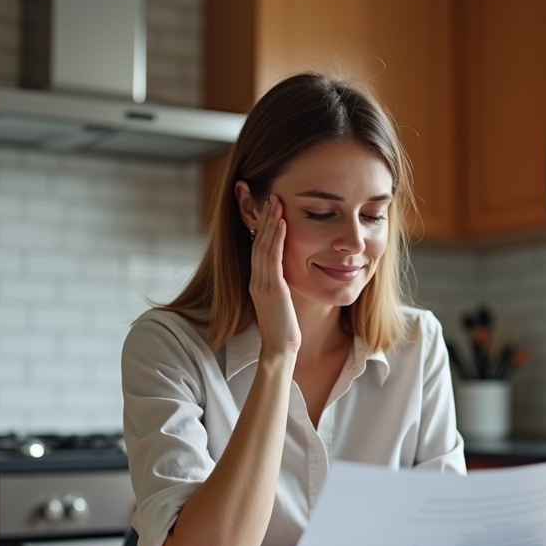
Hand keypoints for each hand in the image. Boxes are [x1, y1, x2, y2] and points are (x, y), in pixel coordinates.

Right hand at [249, 195, 300, 356]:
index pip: (258, 249)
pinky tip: (282, 223)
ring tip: (276, 201)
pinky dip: (277, 238)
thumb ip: (280, 287)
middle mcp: (257, 280)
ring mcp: (263, 284)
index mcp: (258, 283)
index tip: (270, 209)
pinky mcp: (272, 289)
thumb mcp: (281, 303)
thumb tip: (289, 275)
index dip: (262, 228)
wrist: (280, 350)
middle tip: (271, 196)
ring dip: (270, 222)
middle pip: (258, 242)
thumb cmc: (284, 330)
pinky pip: (273, 258)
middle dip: (264, 218)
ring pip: (264, 246)